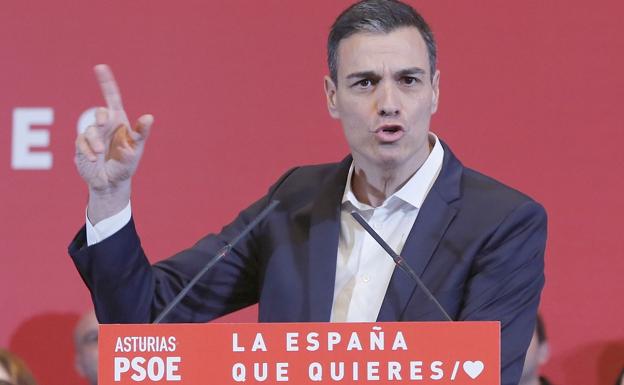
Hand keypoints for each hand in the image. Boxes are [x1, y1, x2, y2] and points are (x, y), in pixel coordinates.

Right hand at [75, 64, 153, 222]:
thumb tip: (148, 117)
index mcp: (119, 121)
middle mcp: (105, 125)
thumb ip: (141, 133)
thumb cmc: (126, 163)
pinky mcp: (82, 147)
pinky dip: (87, 151)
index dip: (106, 82)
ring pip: (90, 130)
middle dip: (101, 116)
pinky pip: (81, 144)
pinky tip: (93, 159)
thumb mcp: (137, 149)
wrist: (112, 183)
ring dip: (95, 141)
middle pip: (100, 113)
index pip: (112, 98)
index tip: (100, 67)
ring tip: (101, 153)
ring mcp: (92, 136)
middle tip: (104, 122)